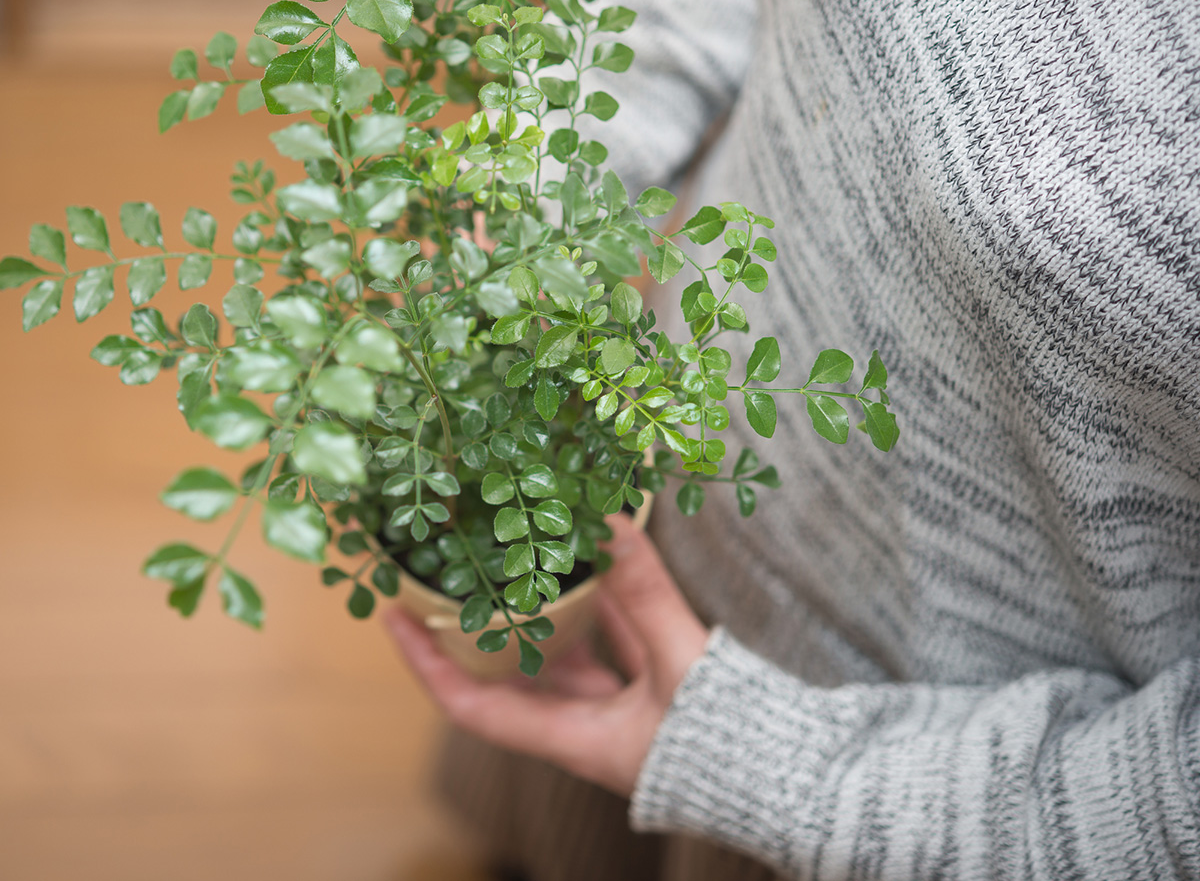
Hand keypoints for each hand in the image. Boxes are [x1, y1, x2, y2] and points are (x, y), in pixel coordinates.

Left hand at [384, 512, 709, 796]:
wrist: (790, 784)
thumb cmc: (727, 742)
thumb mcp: (678, 660)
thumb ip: (644, 590)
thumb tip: (608, 521)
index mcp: (572, 739)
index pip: (474, 706)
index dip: (427, 664)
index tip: (396, 618)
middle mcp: (582, 728)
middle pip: (510, 677)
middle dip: (480, 627)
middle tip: (454, 571)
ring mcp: (614, 712)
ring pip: (560, 657)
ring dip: (540, 611)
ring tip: (515, 554)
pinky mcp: (647, 695)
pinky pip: (608, 647)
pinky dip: (598, 608)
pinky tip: (598, 564)